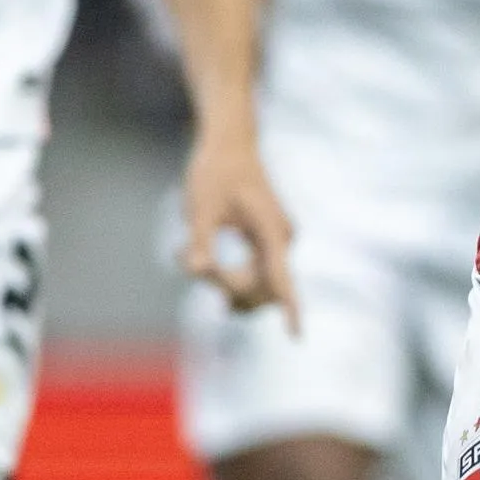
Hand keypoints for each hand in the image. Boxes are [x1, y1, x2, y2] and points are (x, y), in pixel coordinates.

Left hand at [181, 121, 300, 330]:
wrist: (229, 143)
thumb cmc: (215, 170)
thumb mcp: (201, 206)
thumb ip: (200, 240)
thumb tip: (196, 270)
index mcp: (272, 231)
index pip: (282, 278)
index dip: (290, 309)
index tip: (296, 336)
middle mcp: (281, 240)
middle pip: (260, 288)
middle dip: (223, 286)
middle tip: (184, 255)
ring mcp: (276, 242)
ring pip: (255, 284)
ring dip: (222, 282)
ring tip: (185, 252)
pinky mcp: (267, 243)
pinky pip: (253, 274)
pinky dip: (226, 275)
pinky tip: (199, 261)